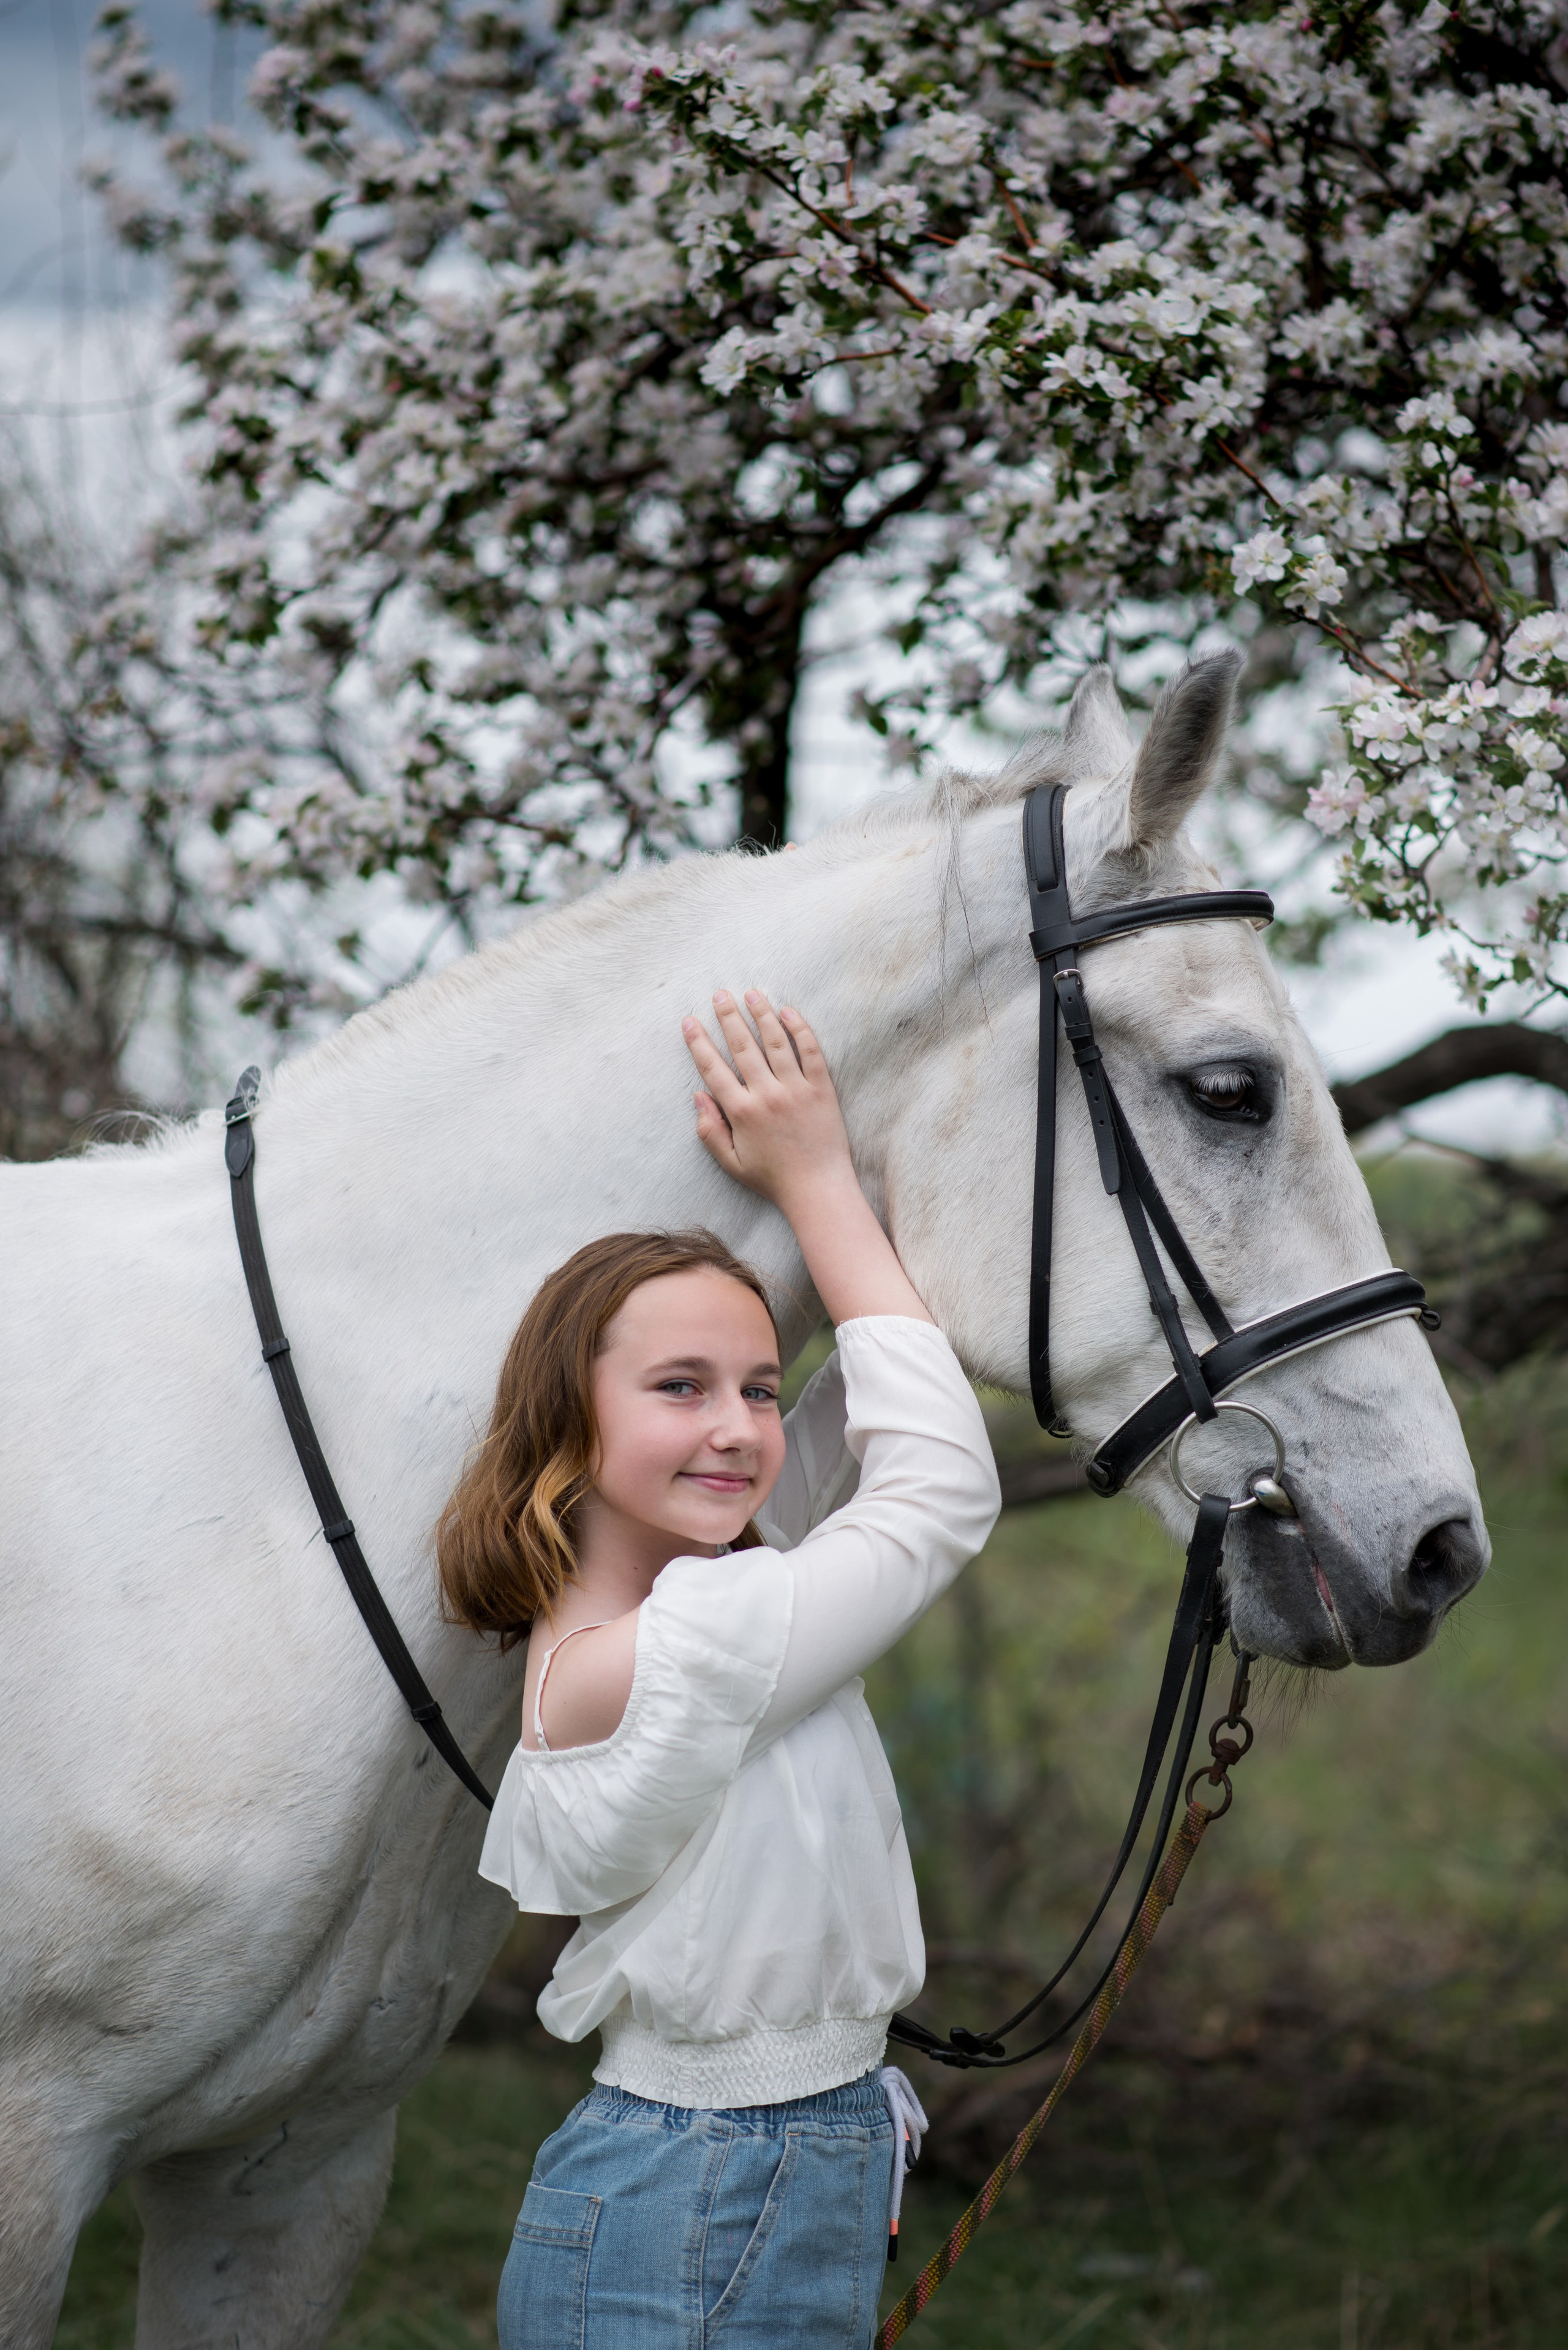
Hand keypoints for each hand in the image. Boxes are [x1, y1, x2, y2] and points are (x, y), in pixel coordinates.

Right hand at [682, 990, 854, 1213]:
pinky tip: (788, 1011)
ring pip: (776, 1041)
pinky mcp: (822, 1089)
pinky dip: (800, 1029)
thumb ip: (710, 1130)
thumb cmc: (773, 1178)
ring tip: (751, 993)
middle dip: (728, 1017)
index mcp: (742, 1112)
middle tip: (719, 995)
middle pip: (743, 1046)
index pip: (713, 1069)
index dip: (698, 1042)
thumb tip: (698, 1095)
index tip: (689, 1021)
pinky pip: (811, 1051)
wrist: (818, 1188)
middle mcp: (767, 1095)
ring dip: (762, 1014)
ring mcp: (796, 1089)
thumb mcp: (731, 1162)